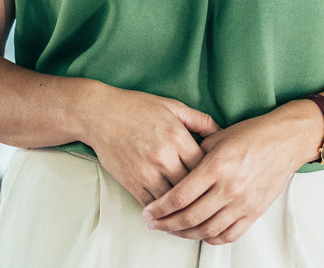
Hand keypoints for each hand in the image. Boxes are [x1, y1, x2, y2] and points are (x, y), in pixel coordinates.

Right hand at [81, 85, 218, 206]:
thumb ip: (199, 120)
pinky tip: (169, 216)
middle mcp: (164, 156)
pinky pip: (152, 205)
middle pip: (192, 187)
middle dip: (201, 196)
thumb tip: (223, 133)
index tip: (217, 182)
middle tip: (211, 205)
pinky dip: (162, 213)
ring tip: (194, 217)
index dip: (213, 176)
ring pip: (173, 201)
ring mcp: (147, 171)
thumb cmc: (137, 107)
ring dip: (183, 210)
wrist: (100, 114)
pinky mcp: (132, 182)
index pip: (205, 166)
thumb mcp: (172, 106)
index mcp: (177, 136)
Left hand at [142, 103, 320, 244]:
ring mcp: (243, 203)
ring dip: (186, 234)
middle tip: (154, 224)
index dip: (161, 207)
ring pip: (208, 230)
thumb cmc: (251, 134)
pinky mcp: (255, 212)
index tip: (149, 211)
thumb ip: (196, 153)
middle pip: (190, 216)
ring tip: (172, 230)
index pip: (181, 195)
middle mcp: (229, 187)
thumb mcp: (218, 136)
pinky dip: (211, 238)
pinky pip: (229, 234)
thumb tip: (175, 165)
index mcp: (216, 166)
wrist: (285, 140)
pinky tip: (200, 234)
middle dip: (167, 224)